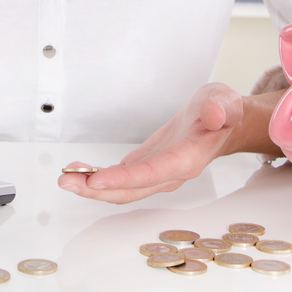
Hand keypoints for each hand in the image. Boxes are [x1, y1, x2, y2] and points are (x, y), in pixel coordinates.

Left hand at [57, 83, 246, 204]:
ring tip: (66, 178)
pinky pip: (121, 180)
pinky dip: (99, 179)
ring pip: (124, 189)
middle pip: (132, 189)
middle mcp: (171, 174)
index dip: (125, 179)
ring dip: (93, 187)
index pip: (154, 173)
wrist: (223, 124)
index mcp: (189, 158)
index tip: (98, 180)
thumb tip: (215, 114)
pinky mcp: (146, 168)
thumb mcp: (225, 102)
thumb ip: (222, 109)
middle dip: (98, 189)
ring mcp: (157, 175)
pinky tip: (80, 172)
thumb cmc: (222, 113)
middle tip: (67, 181)